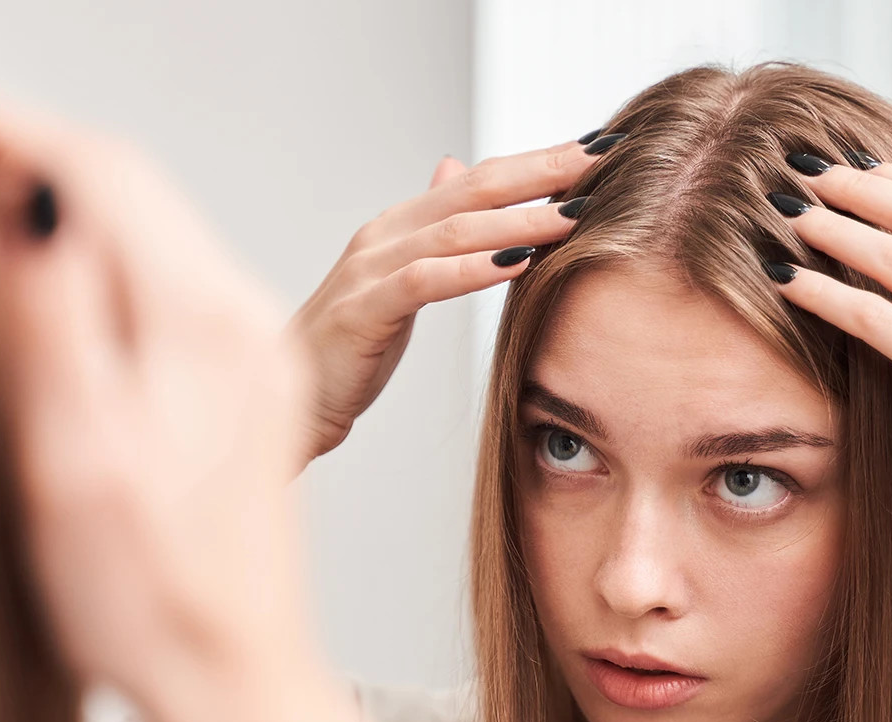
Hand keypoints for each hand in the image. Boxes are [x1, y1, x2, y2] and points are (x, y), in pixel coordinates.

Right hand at [0, 81, 312, 700]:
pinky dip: (112, 252)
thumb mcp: (75, 456)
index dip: (12, 128)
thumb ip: (54, 316)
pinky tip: (68, 269)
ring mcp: (255, 355)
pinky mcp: (247, 388)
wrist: (237, 679)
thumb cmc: (151, 596)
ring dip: (77, 195)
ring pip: (158, 230)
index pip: (104, 176)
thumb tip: (32, 196)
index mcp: (204, 324)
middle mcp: (246, 323)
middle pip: (138, 189)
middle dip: (40, 147)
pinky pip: (176, 280)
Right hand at [291, 134, 617, 467]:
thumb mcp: (399, 281)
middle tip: (600, 160)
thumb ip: (431, 230)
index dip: (538, 162)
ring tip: (574, 215)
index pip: (479, 180)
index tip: (598, 151)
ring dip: (519, 221)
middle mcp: (384, 235)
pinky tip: (517, 266)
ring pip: (455, 231)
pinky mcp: (361, 310)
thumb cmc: (350, 348)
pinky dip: (474, 269)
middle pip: (473, 190)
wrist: (291, 400)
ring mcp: (369, 269)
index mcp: (400, 226)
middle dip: (541, 173)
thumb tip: (453, 168)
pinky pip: (425, 281)